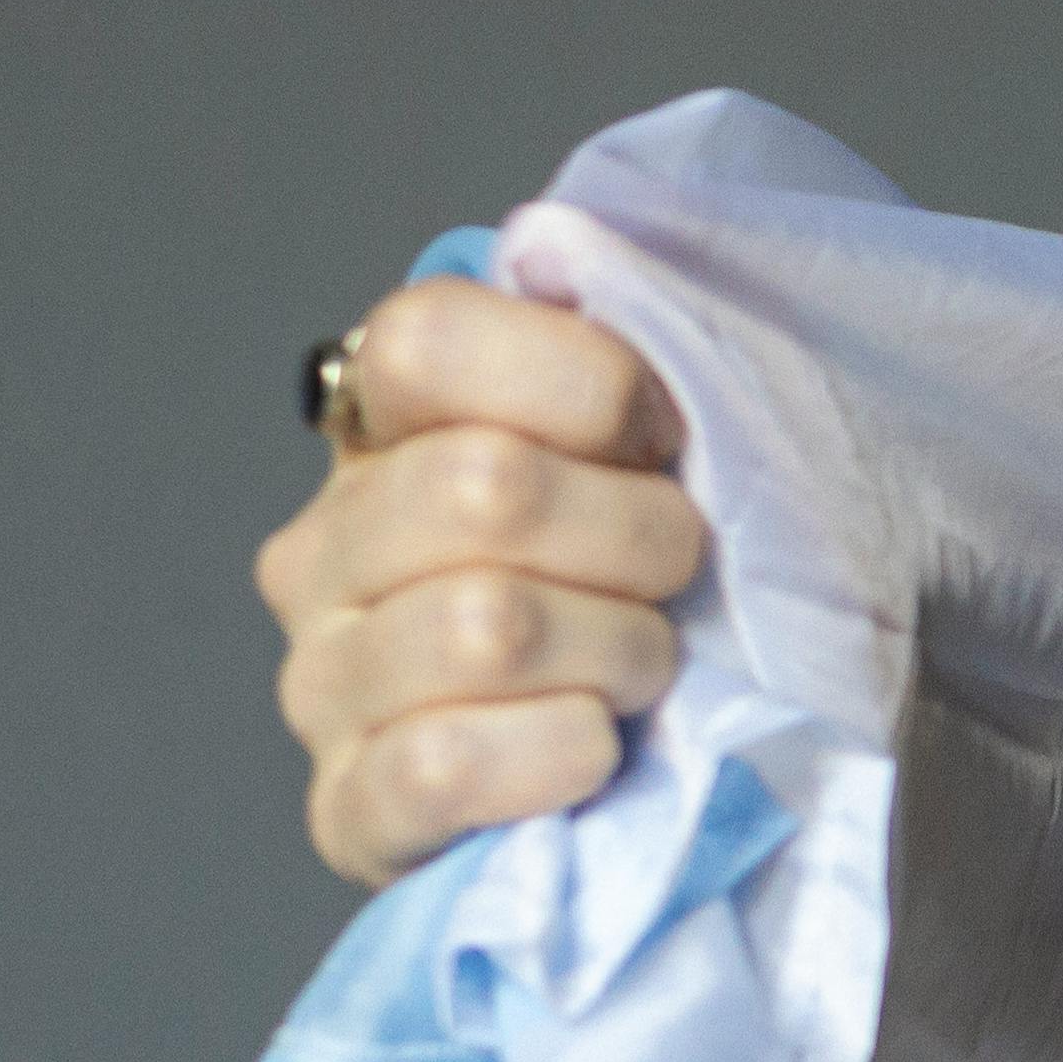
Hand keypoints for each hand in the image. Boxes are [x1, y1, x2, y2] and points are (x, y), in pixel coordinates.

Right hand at [262, 279, 708, 883]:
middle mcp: (327, 545)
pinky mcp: (352, 812)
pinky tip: (597, 752)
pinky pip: (437, 764)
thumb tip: (570, 249)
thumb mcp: (696, 444)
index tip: (665, 437)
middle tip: (682, 575)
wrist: (740, 772)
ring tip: (650, 672)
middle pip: (482, 487)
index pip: (424, 339)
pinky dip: (555, 756)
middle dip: (639, 535)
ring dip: (621, 652)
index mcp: (391, 429)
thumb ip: (634, 334)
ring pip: (482, 624)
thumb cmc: (717, 586)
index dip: (584, 384)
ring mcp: (322, 681)